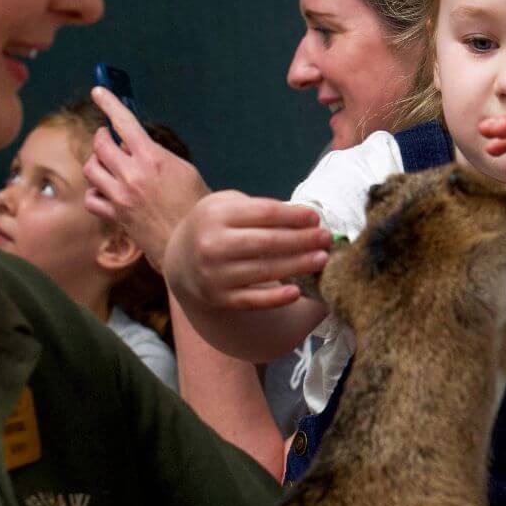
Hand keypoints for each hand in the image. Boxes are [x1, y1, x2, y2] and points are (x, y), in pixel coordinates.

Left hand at [83, 86, 210, 264]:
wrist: (192, 243)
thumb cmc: (195, 206)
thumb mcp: (184, 170)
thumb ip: (158, 156)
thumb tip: (139, 147)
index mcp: (152, 158)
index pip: (124, 122)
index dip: (109, 103)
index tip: (99, 92)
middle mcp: (132, 174)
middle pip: (100, 144)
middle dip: (102, 137)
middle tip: (107, 138)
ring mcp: (120, 196)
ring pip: (91, 169)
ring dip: (97, 163)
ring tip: (107, 165)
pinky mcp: (115, 216)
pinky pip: (92, 198)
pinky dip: (96, 193)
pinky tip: (105, 193)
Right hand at [165, 193, 330, 311]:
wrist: (178, 259)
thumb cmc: (214, 226)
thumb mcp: (225, 205)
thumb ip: (257, 208)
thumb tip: (304, 219)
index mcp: (216, 215)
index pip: (264, 213)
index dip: (293, 216)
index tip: (315, 218)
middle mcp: (212, 245)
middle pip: (267, 242)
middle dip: (302, 240)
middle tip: (327, 239)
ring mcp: (214, 274)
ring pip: (264, 271)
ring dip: (298, 265)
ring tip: (321, 259)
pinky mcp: (219, 298)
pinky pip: (253, 300)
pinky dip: (276, 298)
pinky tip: (297, 291)